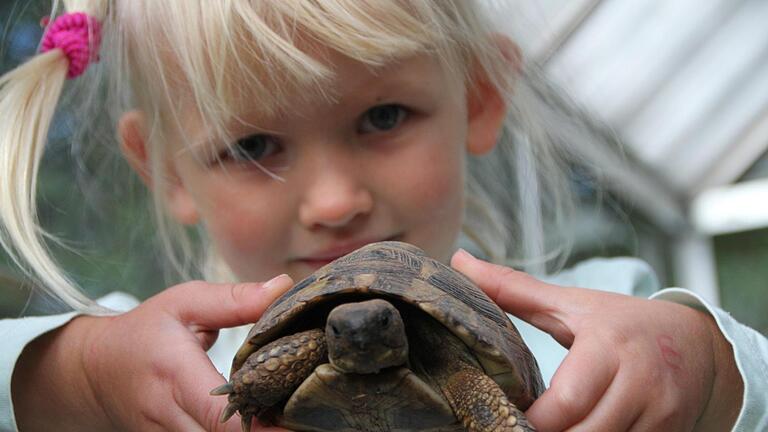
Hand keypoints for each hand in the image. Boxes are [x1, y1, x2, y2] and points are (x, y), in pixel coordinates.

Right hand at [13, 277, 294, 431]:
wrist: (93, 373)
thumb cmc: (144, 332)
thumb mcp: (184, 303)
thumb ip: (234, 300)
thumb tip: (284, 286)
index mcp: (174, 374)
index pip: (218, 411)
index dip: (259, 422)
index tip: (297, 418)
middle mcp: (168, 415)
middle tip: (310, 415)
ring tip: (295, 419)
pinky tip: (265, 423)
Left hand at [451, 250, 742, 431]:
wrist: (697, 343)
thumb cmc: (623, 322)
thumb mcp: (571, 302)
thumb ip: (514, 288)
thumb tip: (458, 260)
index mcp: (608, 346)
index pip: (565, 402)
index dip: (532, 418)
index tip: (506, 412)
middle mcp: (640, 383)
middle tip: (515, 424)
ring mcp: (660, 415)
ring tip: (537, 427)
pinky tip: (577, 431)